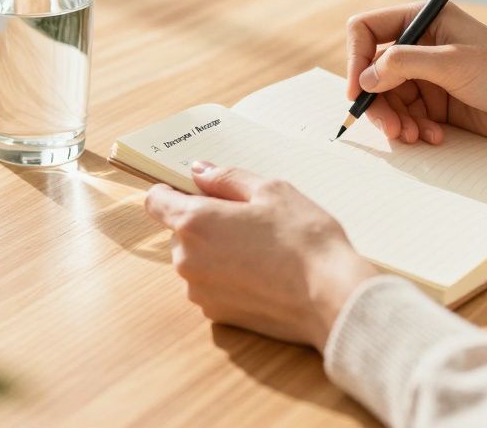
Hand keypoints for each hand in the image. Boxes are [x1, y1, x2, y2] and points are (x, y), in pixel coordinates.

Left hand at [143, 162, 378, 349]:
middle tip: (248, 220)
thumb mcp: (271, 191)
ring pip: (196, 260)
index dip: (172, 191)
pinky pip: (211, 286)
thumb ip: (227, 178)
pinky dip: (228, 278)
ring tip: (261, 249)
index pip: (155, 200)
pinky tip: (262, 274)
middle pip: (179, 232)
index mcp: (194, 222)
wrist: (331, 297)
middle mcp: (187, 259)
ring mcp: (199, 291)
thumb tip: (199, 171)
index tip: (195, 191)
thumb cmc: (304, 239)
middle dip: (204, 223)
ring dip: (216, 252)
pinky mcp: (216, 315)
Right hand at [346, 2, 486, 144]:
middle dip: (378, 102)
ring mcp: (428, 75)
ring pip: (388, 98)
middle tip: (391, 128)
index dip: (357, 59)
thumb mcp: (452, 63)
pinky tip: (434, 137)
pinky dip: (413, 129)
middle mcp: (421, 45)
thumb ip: (404, 65)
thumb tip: (365, 79)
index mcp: (424, 19)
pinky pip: (407, 116)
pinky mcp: (437, 103)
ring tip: (414, 136)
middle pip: (373, 72)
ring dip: (396, 121)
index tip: (358, 90)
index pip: (368, 30)